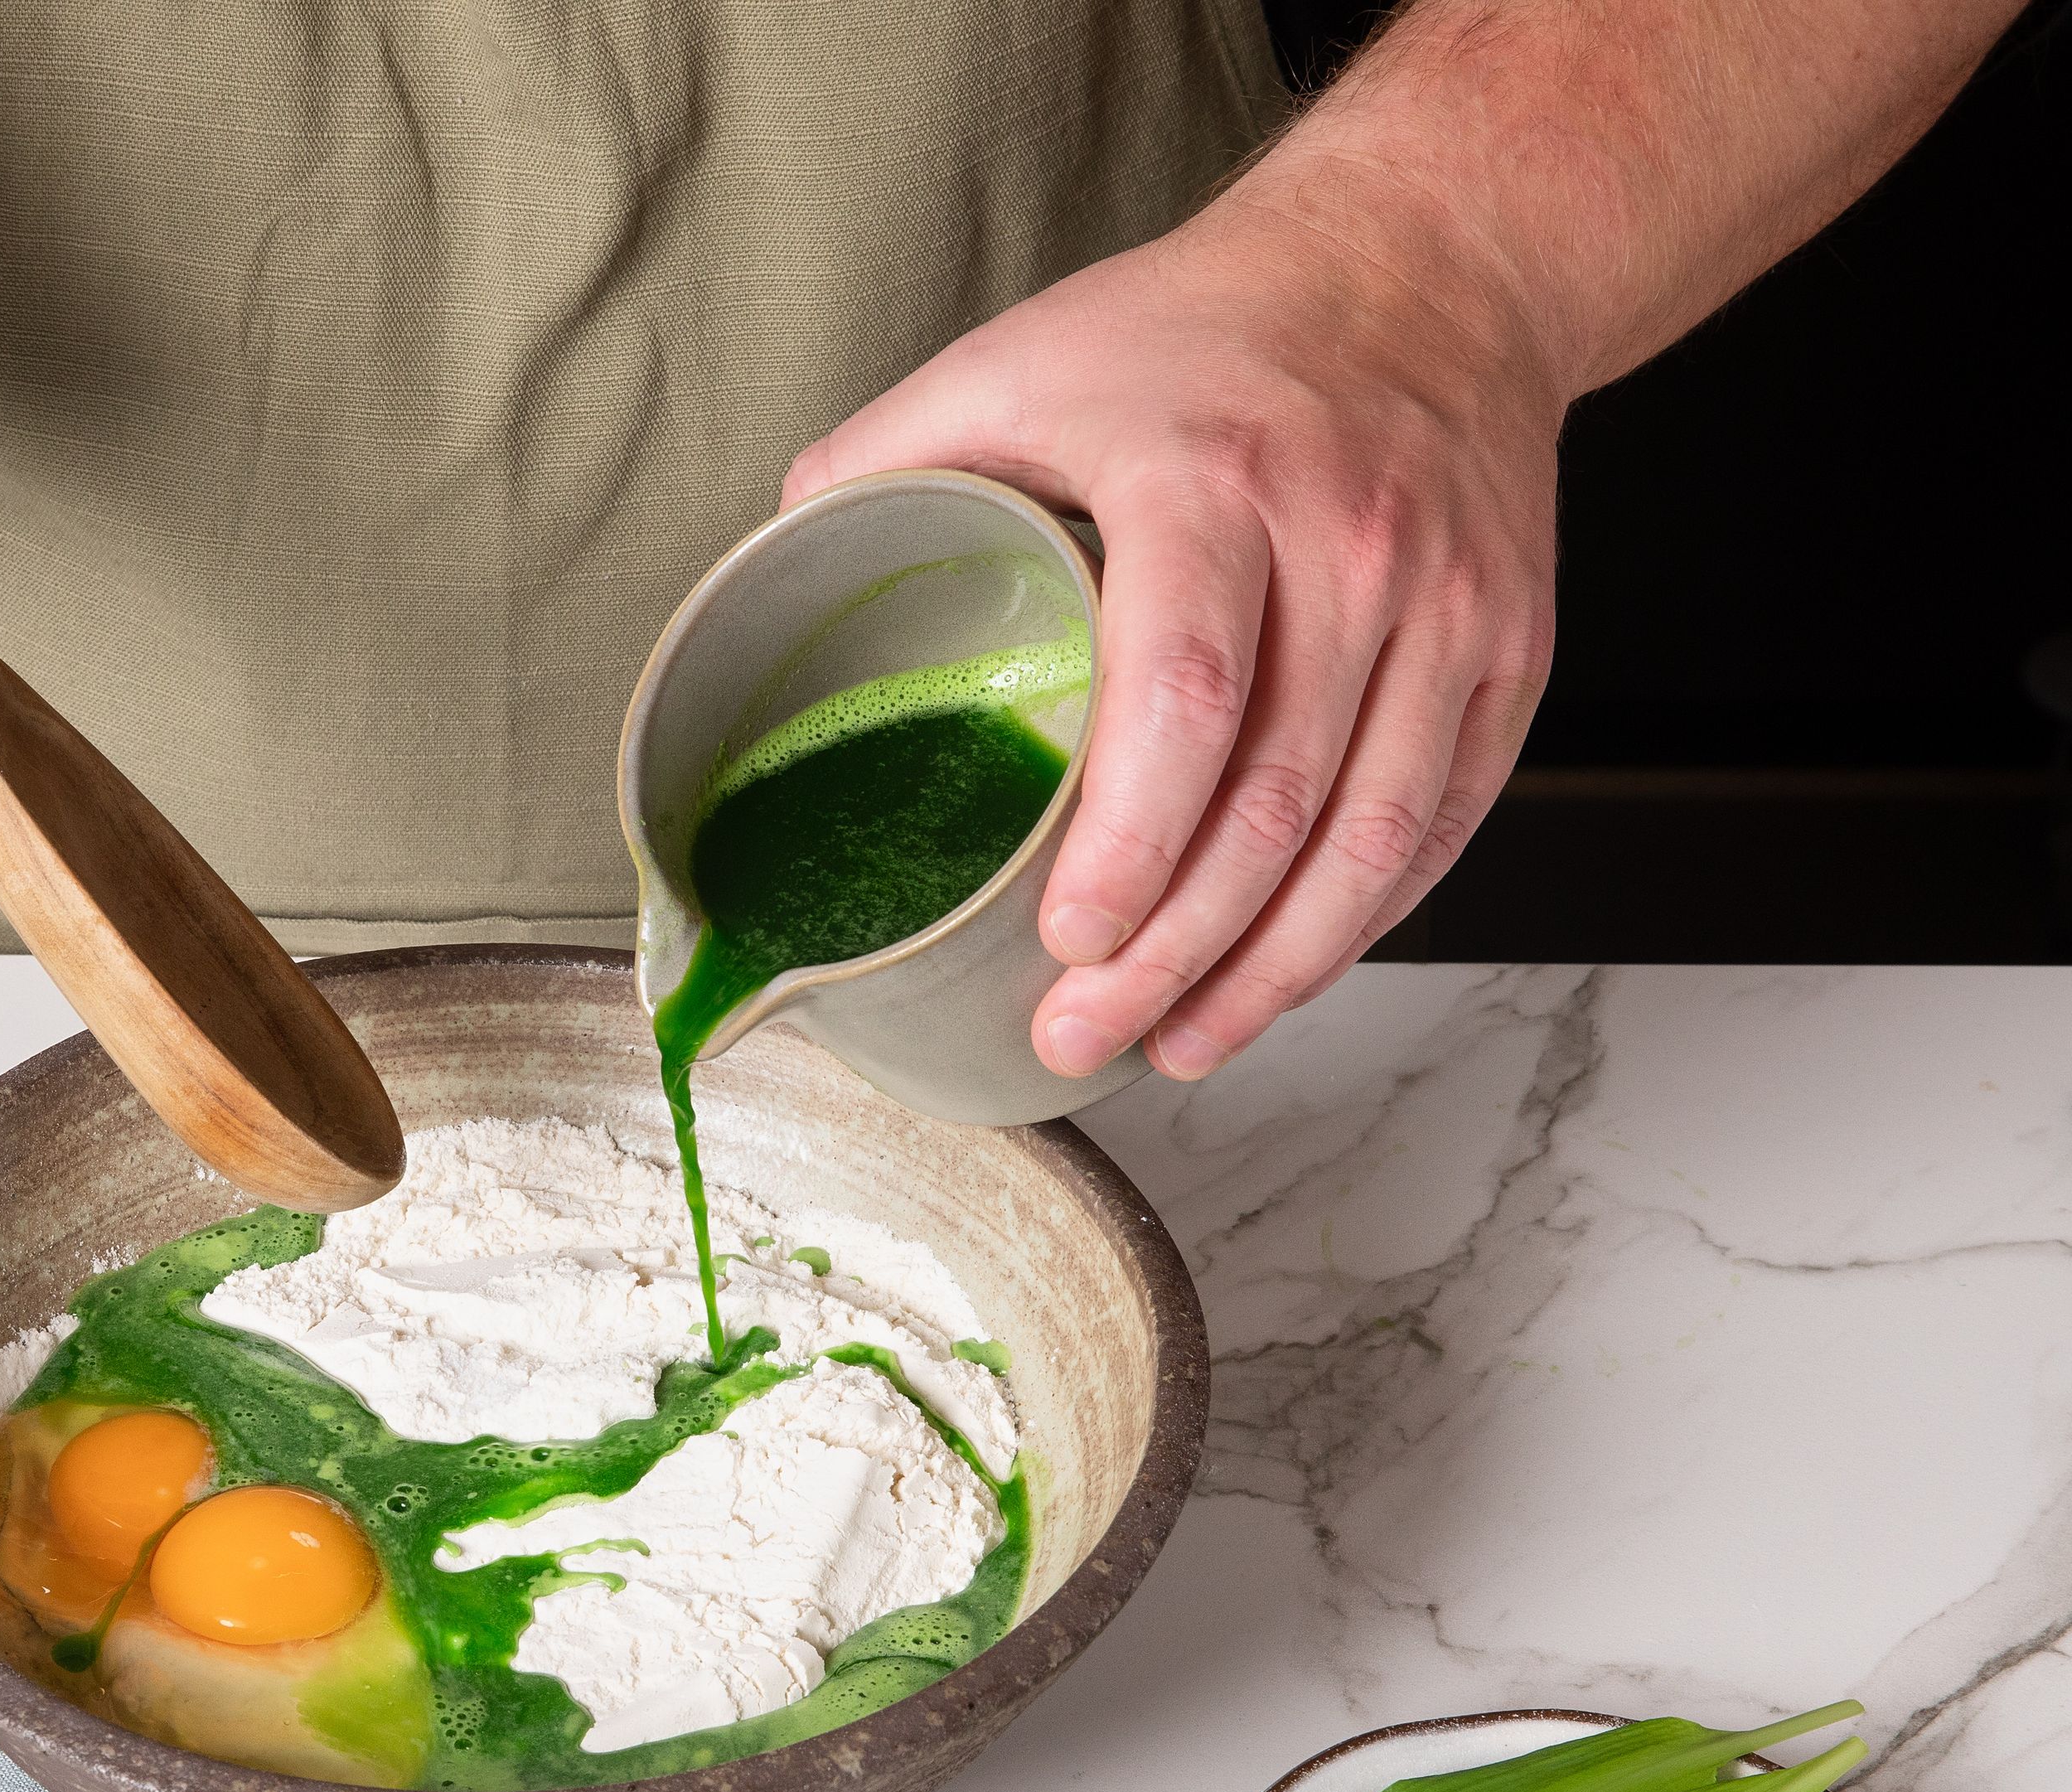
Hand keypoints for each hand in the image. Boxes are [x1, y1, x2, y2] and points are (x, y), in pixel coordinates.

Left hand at [782, 174, 1560, 1082]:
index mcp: (1212, 480)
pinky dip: (1362, 919)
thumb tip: (772, 569)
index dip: (1130, 845)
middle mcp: (1349, 547)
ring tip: (1178, 1039)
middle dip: (1172, 952)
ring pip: (1371, 837)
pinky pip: (1443, 820)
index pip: (1186, 695)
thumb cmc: (1213, 324)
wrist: (1435, 261)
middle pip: (1272, 801)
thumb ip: (892, 455)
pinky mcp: (1510, 649)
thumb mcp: (1026, 354)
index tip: (1067, 940)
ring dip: (1272, 971)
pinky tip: (1280, 974)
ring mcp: (1447, 606)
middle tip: (1080, 1030)